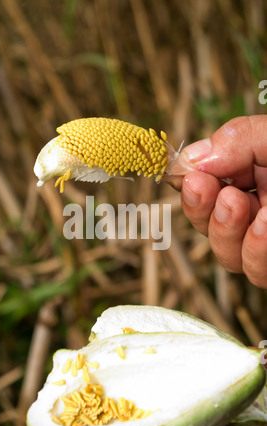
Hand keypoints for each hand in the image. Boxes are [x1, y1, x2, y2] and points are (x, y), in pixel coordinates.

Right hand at [174, 115, 266, 288]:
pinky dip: (254, 250)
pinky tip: (265, 224)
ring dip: (224, 231)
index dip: (188, 184)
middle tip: (204, 188)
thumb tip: (190, 160)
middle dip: (200, 209)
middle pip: (208, 225)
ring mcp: (266, 243)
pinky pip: (253, 271)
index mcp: (254, 177)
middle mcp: (257, 211)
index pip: (207, 187)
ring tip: (238, 204)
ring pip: (227, 255)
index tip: (182, 175)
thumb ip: (238, 139)